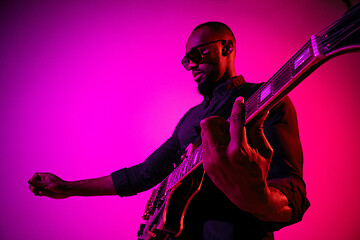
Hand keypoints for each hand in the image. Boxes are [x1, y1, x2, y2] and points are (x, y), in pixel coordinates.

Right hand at [28, 172, 69, 198]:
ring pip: (35, 188)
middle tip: (34, 189)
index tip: (33, 182)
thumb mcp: (48, 183)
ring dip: (34, 190)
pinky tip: (40, 194)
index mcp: (45, 176)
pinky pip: (38, 192)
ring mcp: (44, 187)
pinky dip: (38, 193)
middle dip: (32, 185)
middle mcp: (44, 181)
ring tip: (37, 192)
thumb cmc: (59, 185)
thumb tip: (31, 180)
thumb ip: (39, 183)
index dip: (33, 179)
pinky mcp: (46, 192)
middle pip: (34, 182)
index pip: (35, 175)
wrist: (66, 191)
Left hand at [200, 97, 272, 212]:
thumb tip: (261, 111)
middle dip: (218, 120)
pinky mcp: (206, 166)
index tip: (239, 101)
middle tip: (229, 127)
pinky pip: (205, 145)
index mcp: (239, 151)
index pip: (236, 121)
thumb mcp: (264, 151)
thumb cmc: (259, 172)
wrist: (248, 197)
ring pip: (205, 133)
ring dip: (215, 131)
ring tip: (227, 139)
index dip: (238, 107)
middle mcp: (221, 155)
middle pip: (208, 123)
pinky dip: (214, 142)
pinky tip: (224, 149)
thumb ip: (258, 129)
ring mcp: (211, 162)